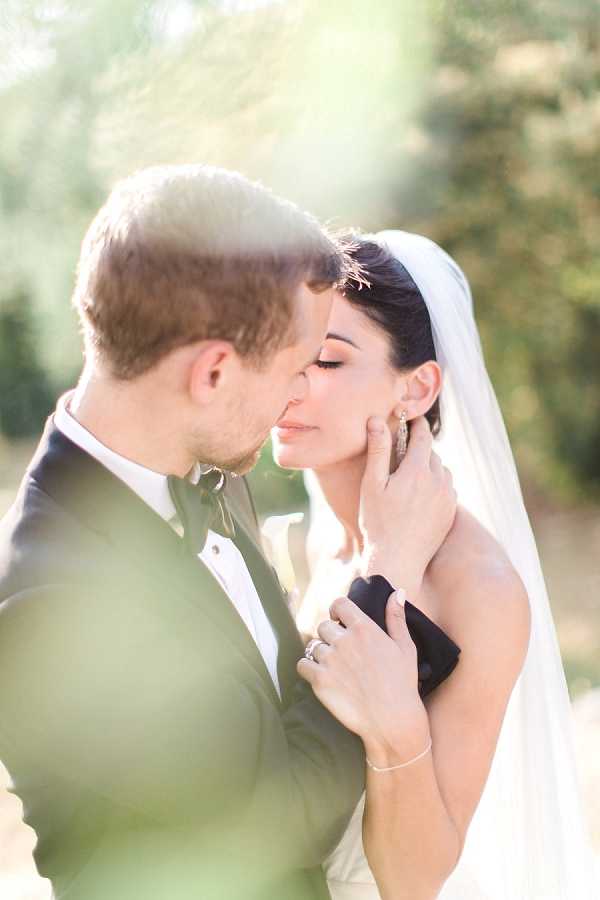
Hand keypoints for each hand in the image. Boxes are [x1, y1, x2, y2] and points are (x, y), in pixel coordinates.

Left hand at [297, 595, 429, 760]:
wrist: (392, 721)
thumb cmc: (402, 684)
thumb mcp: (405, 647)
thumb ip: (397, 617)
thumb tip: (398, 591)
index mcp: (364, 628)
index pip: (339, 604)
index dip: (338, 610)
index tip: (340, 620)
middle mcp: (344, 640)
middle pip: (324, 626)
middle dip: (330, 635)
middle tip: (341, 652)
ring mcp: (329, 660)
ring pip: (313, 646)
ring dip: (321, 654)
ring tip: (335, 668)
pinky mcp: (319, 680)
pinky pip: (302, 665)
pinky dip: (308, 669)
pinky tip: (320, 676)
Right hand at [359, 416, 456, 593]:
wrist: (397, 561)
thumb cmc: (378, 523)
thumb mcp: (372, 485)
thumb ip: (377, 450)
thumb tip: (376, 420)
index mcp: (418, 471)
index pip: (423, 437)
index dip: (417, 425)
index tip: (412, 419)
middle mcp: (438, 482)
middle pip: (432, 454)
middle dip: (420, 450)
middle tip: (404, 453)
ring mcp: (448, 499)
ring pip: (442, 472)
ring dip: (430, 468)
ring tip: (412, 476)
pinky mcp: (451, 514)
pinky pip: (447, 490)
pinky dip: (437, 486)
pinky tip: (421, 495)